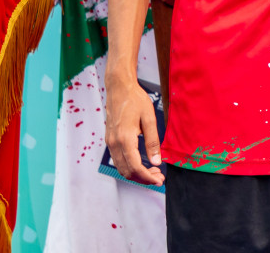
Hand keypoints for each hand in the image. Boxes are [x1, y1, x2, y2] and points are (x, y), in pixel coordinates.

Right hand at [105, 69, 163, 185]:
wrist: (119, 88)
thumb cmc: (135, 100)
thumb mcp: (149, 118)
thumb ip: (153, 141)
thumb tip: (157, 162)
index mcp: (125, 139)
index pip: (135, 167)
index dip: (148, 177)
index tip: (160, 180)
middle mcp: (114, 144)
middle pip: (127, 171)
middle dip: (143, 178)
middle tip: (159, 177)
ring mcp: (110, 143)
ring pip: (121, 168)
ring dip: (136, 174)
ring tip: (153, 171)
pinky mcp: (110, 141)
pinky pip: (118, 160)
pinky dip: (130, 167)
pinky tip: (142, 163)